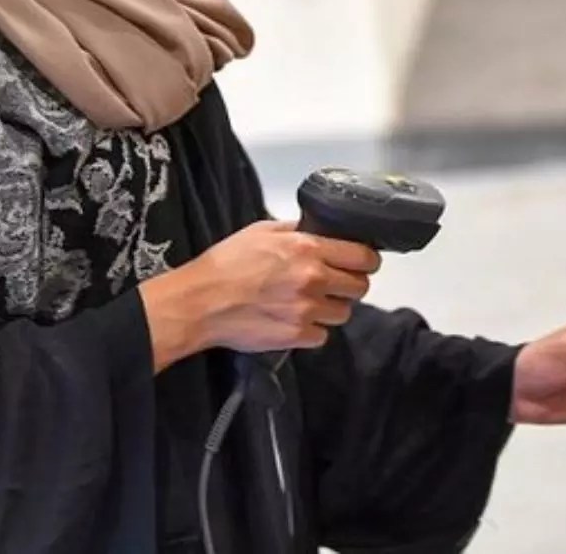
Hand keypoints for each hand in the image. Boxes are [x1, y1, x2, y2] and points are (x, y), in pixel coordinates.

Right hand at [139, 220, 381, 371]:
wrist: (199, 302)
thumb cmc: (225, 265)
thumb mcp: (262, 231)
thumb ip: (296, 230)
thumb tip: (318, 230)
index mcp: (308, 248)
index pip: (363, 256)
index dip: (366, 260)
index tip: (362, 262)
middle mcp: (313, 279)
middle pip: (360, 286)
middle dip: (351, 284)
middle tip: (335, 284)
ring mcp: (307, 310)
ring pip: (344, 312)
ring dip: (332, 308)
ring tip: (310, 303)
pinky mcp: (297, 336)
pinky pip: (322, 335)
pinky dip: (312, 330)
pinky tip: (295, 320)